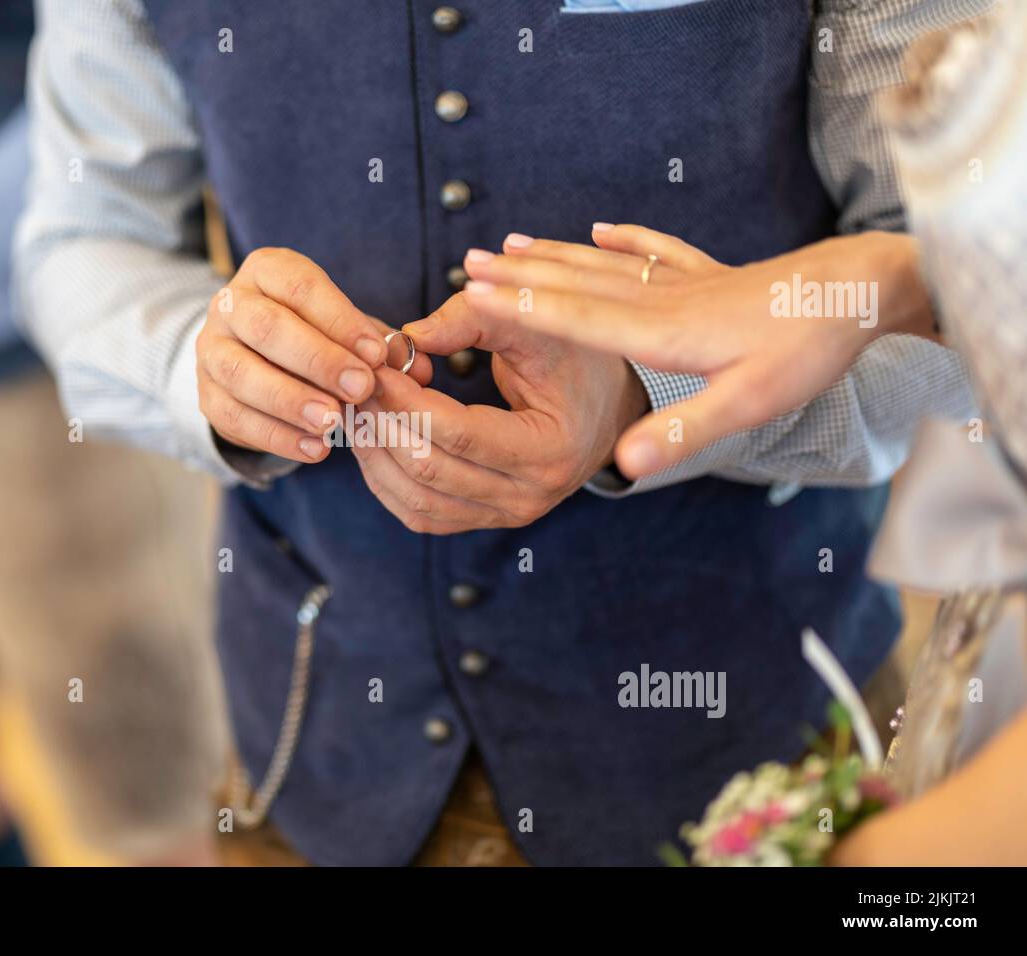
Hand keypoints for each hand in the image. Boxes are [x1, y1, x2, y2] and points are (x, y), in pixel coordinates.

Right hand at [196, 248, 430, 462]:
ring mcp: (211, 350)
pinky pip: (234, 417)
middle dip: (317, 360)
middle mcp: (231, 304)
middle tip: (359, 389)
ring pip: (241, 373)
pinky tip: (314, 448)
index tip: (376, 355)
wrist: (254, 358)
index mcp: (268, 271)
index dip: (340, 321)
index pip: (301, 288)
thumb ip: (380, 345)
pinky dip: (276, 436)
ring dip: (290, 400)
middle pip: (267, 327)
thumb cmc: (314, 334)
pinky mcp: (206, 395)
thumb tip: (420, 368)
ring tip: (332, 422)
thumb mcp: (348, 329)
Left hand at [349, 290, 647, 533]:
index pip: (460, 433)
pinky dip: (384, 478)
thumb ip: (474, 319)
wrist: (605, 408)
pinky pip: (420, 513)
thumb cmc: (576, 359)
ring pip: (415, 499)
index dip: (406, 399)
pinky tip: (371, 436)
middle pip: (429, 470)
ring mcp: (506, 516)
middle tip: (355, 379)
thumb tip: (406, 338)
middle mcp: (530, 496)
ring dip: (374, 451)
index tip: (375, 363)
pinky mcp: (483, 519)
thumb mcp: (538, 325)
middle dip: (382, 420)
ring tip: (356, 404)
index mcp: (551, 450)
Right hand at [462, 224, 932, 478]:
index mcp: (660, 333)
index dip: (521, 306)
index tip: (473, 291)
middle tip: (470, 263)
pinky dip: (623, 238)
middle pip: (577, 284)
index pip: (574, 317)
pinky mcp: (711, 276)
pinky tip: (602, 228)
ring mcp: (686, 282)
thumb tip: (621, 468)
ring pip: (604, 264)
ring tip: (511, 245)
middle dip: (520, 275)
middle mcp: (661, 300)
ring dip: (555, 256)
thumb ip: (680, 433)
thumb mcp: (746, 404)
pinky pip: (654, 251)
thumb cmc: (804, 350)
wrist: (859, 292)